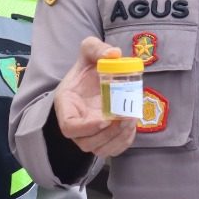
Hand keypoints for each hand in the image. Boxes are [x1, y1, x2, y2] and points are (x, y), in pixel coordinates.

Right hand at [52, 36, 137, 157]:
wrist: (93, 80)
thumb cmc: (87, 69)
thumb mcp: (88, 51)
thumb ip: (96, 48)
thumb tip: (114, 54)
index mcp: (66, 105)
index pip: (69, 127)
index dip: (86, 128)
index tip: (105, 118)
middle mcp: (75, 124)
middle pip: (87, 142)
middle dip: (109, 134)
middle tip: (126, 117)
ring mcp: (88, 134)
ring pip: (100, 149)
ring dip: (118, 139)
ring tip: (131, 120)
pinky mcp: (103, 139)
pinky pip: (113, 149)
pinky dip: (124, 142)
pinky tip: (132, 126)